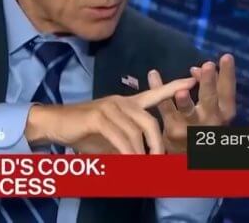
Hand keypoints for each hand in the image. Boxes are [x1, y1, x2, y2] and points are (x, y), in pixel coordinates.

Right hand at [24, 77, 197, 153]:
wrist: (55, 124)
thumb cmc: (84, 133)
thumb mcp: (111, 141)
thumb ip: (130, 146)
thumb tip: (146, 163)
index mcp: (127, 104)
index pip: (155, 93)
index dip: (174, 87)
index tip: (193, 80)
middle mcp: (121, 102)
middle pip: (150, 121)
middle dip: (158, 144)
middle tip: (160, 163)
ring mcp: (110, 107)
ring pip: (136, 132)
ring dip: (141, 154)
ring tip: (143, 168)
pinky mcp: (99, 116)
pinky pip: (121, 137)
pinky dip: (127, 153)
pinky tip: (129, 162)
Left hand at [148, 54, 236, 153]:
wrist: (189, 155)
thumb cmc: (203, 123)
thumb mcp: (213, 106)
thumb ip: (209, 86)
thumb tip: (196, 68)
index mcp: (224, 112)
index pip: (228, 91)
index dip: (228, 74)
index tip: (226, 56)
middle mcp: (211, 120)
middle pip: (210, 100)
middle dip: (209, 83)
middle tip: (207, 66)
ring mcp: (192, 127)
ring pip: (188, 112)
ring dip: (185, 101)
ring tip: (181, 91)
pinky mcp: (173, 131)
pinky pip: (164, 109)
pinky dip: (157, 90)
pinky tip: (153, 74)